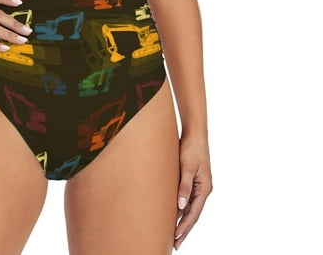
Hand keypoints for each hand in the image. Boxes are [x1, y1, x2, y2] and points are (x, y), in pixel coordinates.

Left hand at [174, 135, 211, 249]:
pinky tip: (175, 214)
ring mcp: (199, 185)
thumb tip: (181, 207)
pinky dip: (182, 209)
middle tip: (175, 245)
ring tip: (173, 235)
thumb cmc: (190, 148)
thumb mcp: (186, 167)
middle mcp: (203, 189)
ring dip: (183, 221)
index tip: (176, 238)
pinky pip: (187, 198)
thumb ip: (184, 186)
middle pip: (193, 214)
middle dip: (184, 230)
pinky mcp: (193, 179)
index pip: (194, 213)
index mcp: (204, 188)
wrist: (194, 134)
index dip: (184, 227)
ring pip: (190, 208)